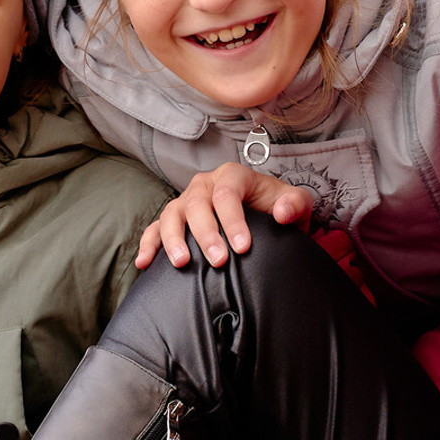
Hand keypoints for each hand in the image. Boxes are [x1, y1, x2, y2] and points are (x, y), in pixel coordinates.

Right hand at [135, 162, 315, 269]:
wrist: (264, 215)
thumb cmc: (276, 208)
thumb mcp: (295, 203)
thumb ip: (295, 203)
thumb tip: (283, 213)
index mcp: (233, 176)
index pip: (228, 194)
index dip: (233, 221)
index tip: (243, 248)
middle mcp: (206, 184)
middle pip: (197, 203)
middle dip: (206, 233)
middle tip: (218, 261)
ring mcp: (186, 200)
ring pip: (172, 213)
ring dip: (173, 238)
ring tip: (182, 263)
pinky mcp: (174, 219)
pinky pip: (155, 228)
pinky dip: (148, 244)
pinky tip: (145, 263)